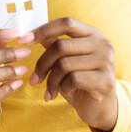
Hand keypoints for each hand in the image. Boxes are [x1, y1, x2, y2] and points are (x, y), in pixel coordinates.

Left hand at [29, 17, 116, 131]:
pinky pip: (74, 79)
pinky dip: (63, 88)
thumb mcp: (65, 60)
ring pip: (64, 64)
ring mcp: (106, 61)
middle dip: (42, 64)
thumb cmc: (80, 81)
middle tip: (34, 80)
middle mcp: (102, 44)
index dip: (43, 30)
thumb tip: (31, 33)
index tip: (24, 40)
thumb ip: (54, 44)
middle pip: (61, 46)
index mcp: (93, 34)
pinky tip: (66, 93)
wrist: (100, 108)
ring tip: (49, 90)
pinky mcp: (106, 80)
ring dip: (51, 80)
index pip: (66, 23)